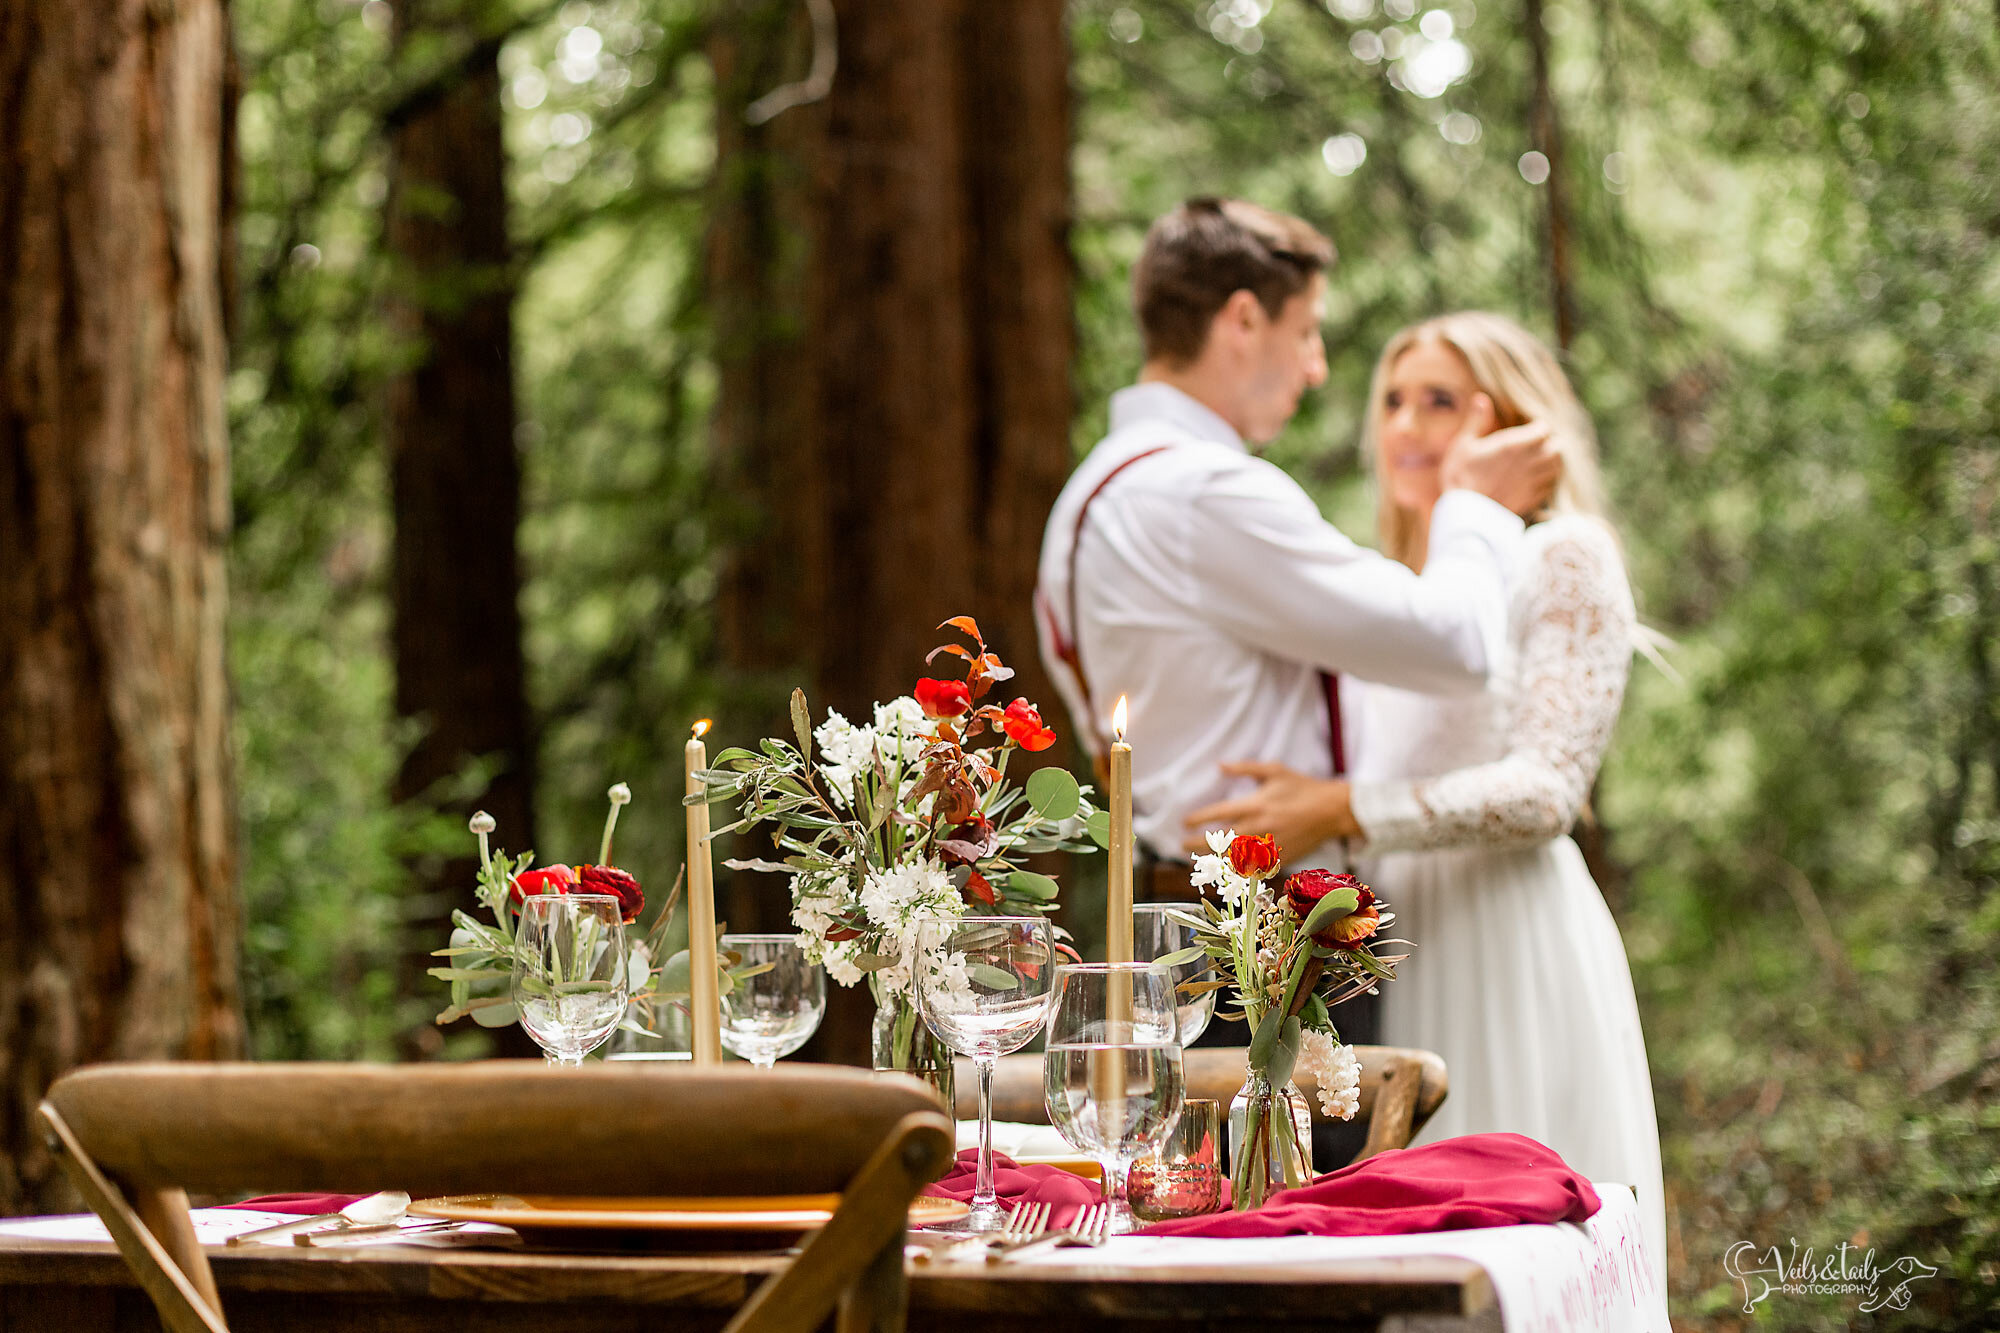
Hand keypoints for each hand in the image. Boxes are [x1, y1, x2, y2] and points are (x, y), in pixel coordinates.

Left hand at [1179, 762, 1359, 860]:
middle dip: (1198, 844)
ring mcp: (1269, 845)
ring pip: (1233, 857)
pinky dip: (1238, 870)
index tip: (1184, 822)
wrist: (1333, 810)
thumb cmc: (1303, 787)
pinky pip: (1254, 868)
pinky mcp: (1280, 858)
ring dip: (1213, 859)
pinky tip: (1226, 871)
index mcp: (1255, 804)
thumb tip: (1220, 766)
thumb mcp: (1274, 771)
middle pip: (1220, 840)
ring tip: (1199, 860)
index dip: (1198, 819)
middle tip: (1183, 845)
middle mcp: (1259, 827)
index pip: (1218, 814)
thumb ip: (1245, 768)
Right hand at [1440, 393, 1561, 516]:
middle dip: (1551, 443)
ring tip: (1540, 460)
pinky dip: (1547, 480)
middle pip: (1557, 447)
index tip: (1529, 427)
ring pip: (1557, 467)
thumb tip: (1482, 398)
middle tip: (1538, 443)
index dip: (1538, 426)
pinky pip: (1549, 486)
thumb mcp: (1463, 444)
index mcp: (1514, 445)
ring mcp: (1532, 482)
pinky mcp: (1531, 499)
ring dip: (1552, 461)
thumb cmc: (1460, 476)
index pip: (1543, 428)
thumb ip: (1476, 420)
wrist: (1464, 514)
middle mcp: (1529, 462)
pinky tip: (1535, 479)